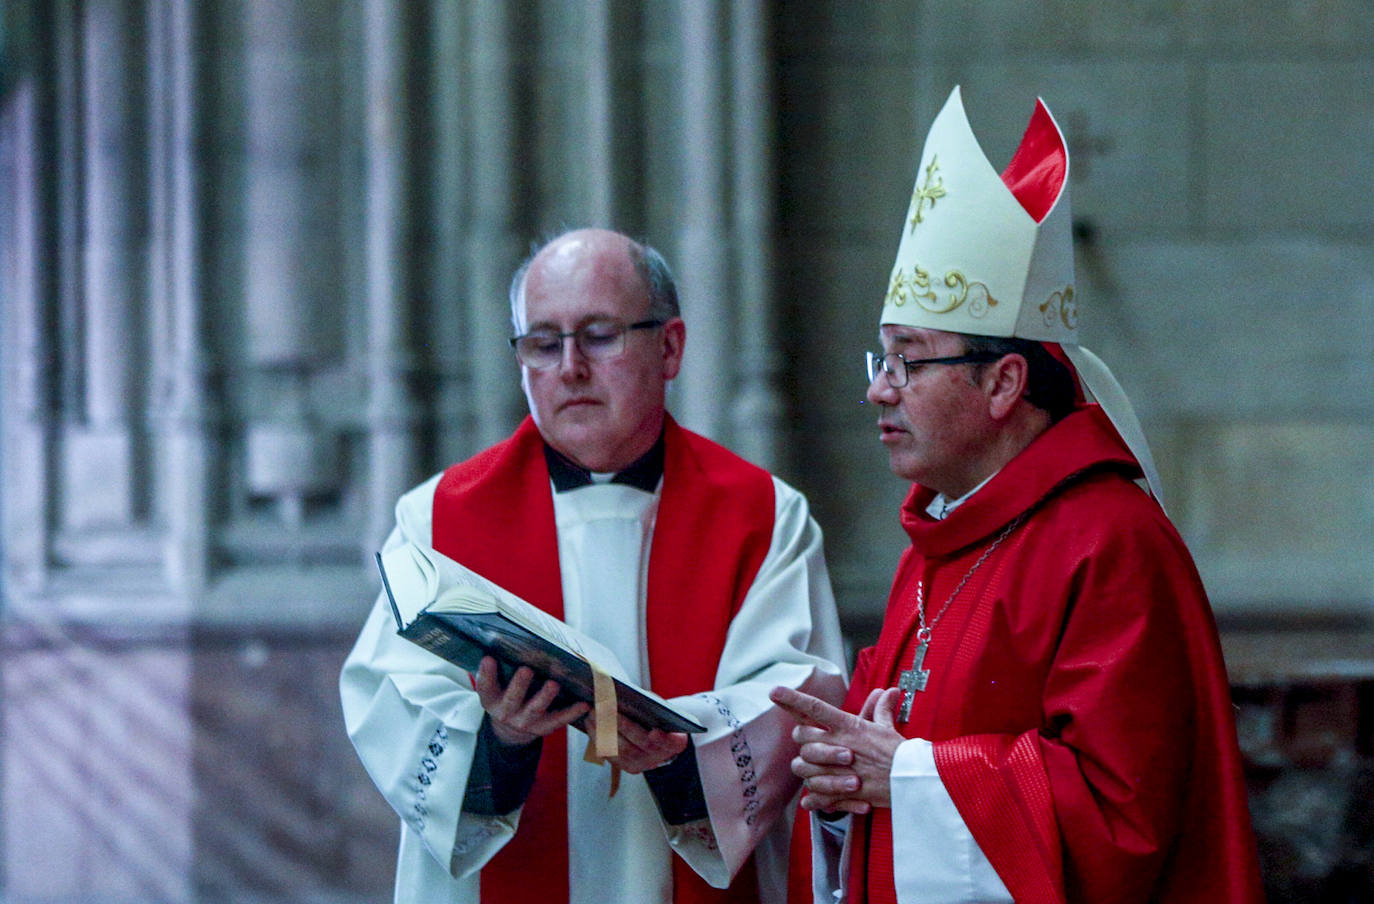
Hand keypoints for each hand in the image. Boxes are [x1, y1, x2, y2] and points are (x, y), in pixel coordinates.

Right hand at [474, 656, 589, 746]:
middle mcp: (506, 712)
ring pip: (535, 709)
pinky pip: (559, 719)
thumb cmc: (506, 695)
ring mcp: (525, 721)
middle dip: (519, 684)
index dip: (485, 673)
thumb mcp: (496, 686)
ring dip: (545, 696)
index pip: (485, 686)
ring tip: (554, 684)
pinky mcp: (544, 727)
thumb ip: (497, 668)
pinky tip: (583, 703)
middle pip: (512, 699)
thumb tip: (498, 640)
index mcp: (491, 699)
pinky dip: (572, 712)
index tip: (488, 658)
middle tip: (526, 670)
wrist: (511, 730)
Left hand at [582, 710, 688, 773]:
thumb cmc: (656, 714)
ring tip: (593, 713)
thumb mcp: (658, 708)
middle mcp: (660, 757)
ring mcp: (643, 764)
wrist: (655, 732)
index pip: (671, 742)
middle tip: (605, 709)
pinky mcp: (627, 767)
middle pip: (641, 742)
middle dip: (621, 725)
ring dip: (605, 730)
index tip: (653, 732)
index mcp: (675, 742)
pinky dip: (599, 738)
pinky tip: (590, 723)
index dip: (663, 738)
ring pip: (622, 750)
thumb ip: (649, 705)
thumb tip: (625, 695)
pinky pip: (611, 754)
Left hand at [769, 685, 904, 813]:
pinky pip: (816, 795)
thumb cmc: (900, 753)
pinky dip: (813, 799)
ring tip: (817, 771)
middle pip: (802, 736)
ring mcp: (837, 769)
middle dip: (802, 739)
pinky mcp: (841, 792)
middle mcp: (839, 744)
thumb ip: (880, 710)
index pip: (814, 708)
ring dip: (806, 768)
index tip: (774, 691)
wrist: (913, 781)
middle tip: (812, 743)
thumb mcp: (888, 728)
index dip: (792, 699)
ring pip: (802, 766)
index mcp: (848, 726)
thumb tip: (886, 692)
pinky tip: (811, 801)